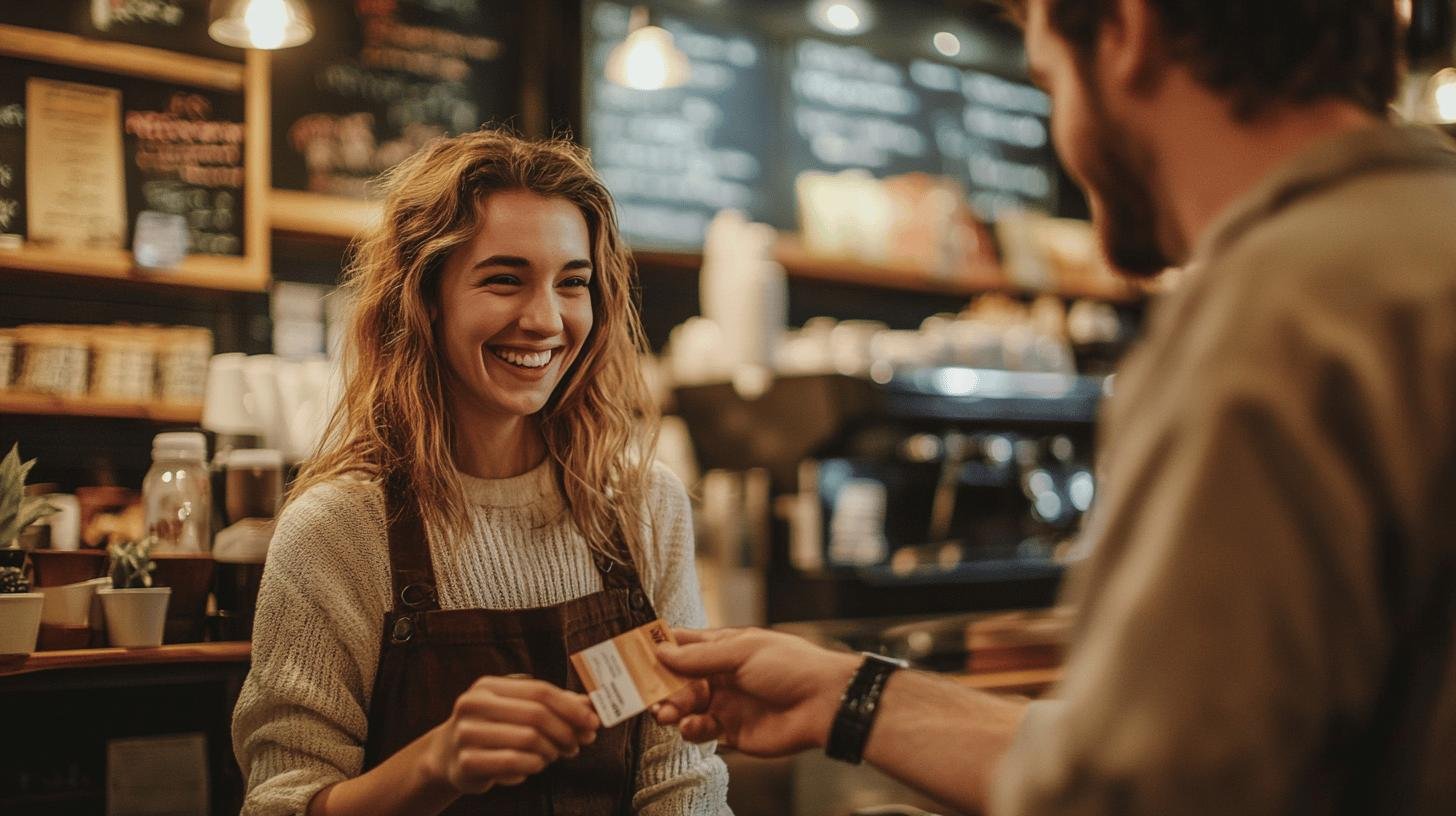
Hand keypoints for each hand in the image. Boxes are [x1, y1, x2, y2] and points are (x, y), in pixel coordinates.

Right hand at [423, 676, 599, 794]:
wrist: (448, 756)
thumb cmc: (494, 728)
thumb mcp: (518, 710)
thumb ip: (552, 705)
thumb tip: (591, 706)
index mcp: (488, 686)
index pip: (541, 692)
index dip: (571, 707)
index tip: (593, 722)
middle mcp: (474, 704)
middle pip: (536, 715)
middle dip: (565, 731)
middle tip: (578, 744)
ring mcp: (466, 733)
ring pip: (528, 740)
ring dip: (550, 751)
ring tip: (553, 755)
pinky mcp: (466, 762)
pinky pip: (514, 763)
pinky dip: (533, 766)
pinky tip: (534, 765)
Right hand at [652, 628, 858, 757]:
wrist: (823, 704)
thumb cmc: (790, 666)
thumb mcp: (741, 652)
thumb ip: (699, 657)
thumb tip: (662, 652)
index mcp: (725, 648)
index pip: (684, 644)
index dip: (659, 648)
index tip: (632, 654)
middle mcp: (721, 675)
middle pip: (678, 680)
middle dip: (660, 687)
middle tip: (646, 695)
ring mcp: (726, 703)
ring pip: (686, 707)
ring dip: (672, 709)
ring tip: (666, 714)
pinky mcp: (732, 731)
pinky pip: (701, 731)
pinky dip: (692, 729)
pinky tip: (694, 727)